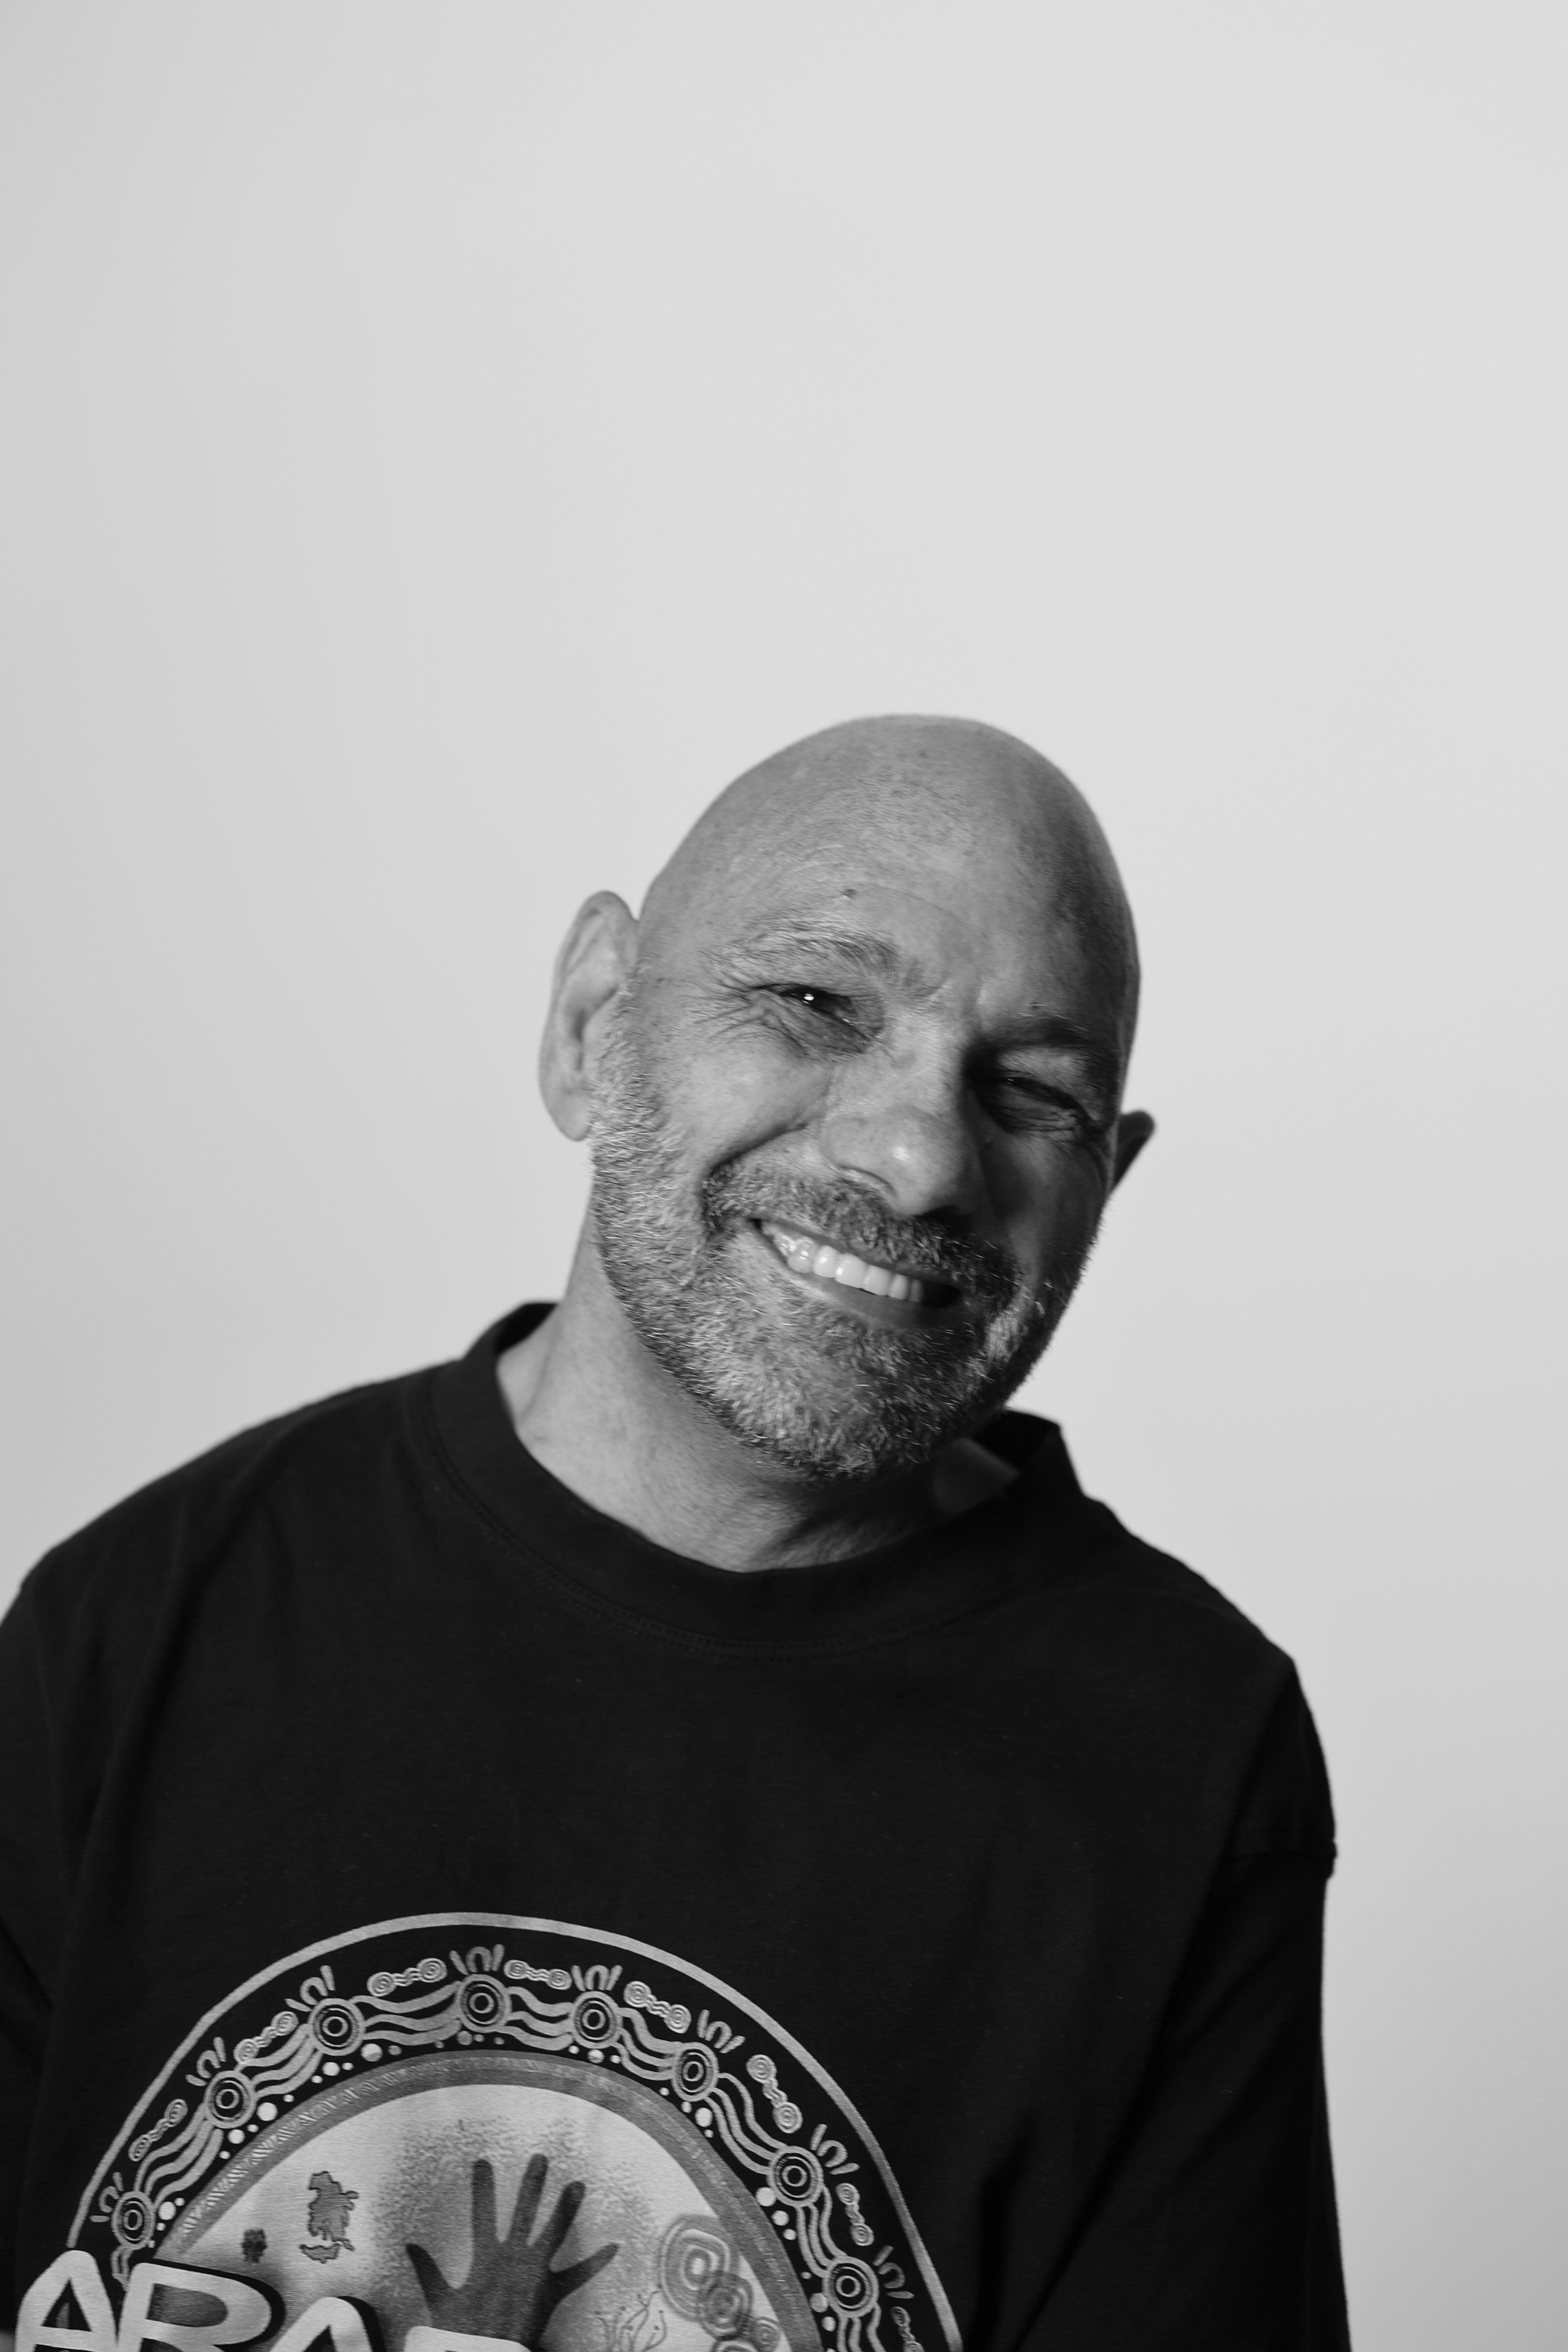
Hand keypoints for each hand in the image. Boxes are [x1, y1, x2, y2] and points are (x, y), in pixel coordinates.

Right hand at [407, 2155, 618, 2346]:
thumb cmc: (462, 2331)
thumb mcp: (441, 2300)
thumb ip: (427, 2272)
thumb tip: (408, 2245)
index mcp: (486, 2258)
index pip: (482, 2214)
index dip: (482, 2188)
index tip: (483, 2161)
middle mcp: (514, 2258)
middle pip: (525, 2213)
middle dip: (533, 2185)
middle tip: (541, 2157)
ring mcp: (535, 2272)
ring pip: (554, 2232)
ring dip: (567, 2208)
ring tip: (578, 2185)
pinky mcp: (551, 2292)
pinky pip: (578, 2276)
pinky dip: (596, 2262)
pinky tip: (614, 2247)